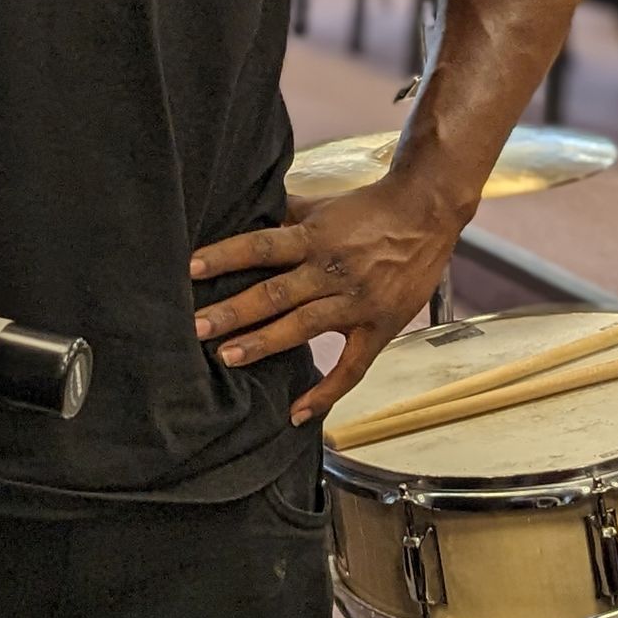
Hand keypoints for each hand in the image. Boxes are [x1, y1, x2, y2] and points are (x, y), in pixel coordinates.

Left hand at [189, 172, 467, 428]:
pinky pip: (352, 368)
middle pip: (276, 292)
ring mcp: (356, 302)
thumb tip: (242, 211)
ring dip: (264, 343)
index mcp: (314, 237)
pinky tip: (297, 413)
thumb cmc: (369, 207)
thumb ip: (283, 214)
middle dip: (234, 311)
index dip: (226, 256)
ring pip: (303, 327)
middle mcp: (331, 270)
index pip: (261, 246)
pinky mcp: (378, 327)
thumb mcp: (322, 205)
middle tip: (197, 327)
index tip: (191, 269)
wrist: (426, 213)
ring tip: (227, 357)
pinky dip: (326, 393)